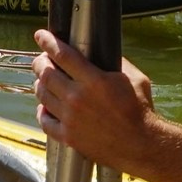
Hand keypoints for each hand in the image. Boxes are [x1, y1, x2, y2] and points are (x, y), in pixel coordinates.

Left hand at [32, 30, 156, 171]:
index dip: (47, 42)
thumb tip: (102, 53)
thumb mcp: (135, 78)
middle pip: (46, 74)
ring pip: (42, 95)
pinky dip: (42, 112)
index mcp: (94, 80)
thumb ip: (116, 63)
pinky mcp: (68, 137)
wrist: (141, 145)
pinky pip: (45, 121)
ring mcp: (70, 118)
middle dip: (40, 63)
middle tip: (42, 60)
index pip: (62, 55)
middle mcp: (77, 98)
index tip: (40, 35)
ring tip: (44, 81)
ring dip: (40, 84)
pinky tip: (46, 107)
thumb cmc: (140, 111)